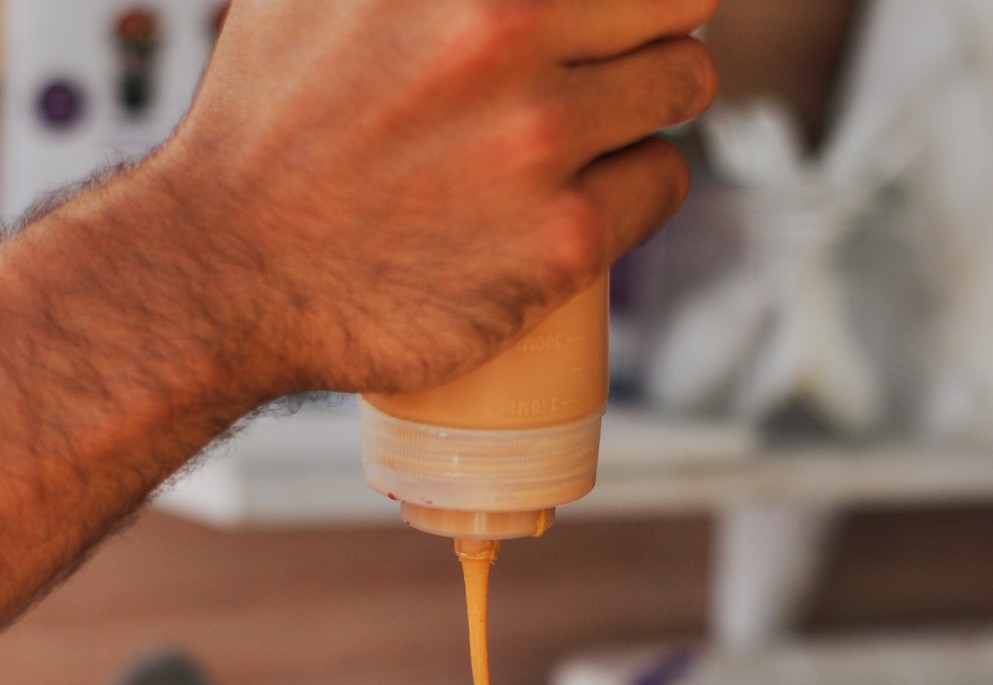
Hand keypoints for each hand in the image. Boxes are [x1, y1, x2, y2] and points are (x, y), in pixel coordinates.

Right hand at [162, 0, 718, 399]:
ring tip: (592, 131)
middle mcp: (501, 22)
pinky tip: (588, 195)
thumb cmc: (272, 124)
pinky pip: (662, 180)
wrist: (229, 273)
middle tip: (614, 57)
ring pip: (684, 81)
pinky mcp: (564, 238)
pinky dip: (639, 184)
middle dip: (651, 20)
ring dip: (651, 103)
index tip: (601, 16)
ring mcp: (540, 134)